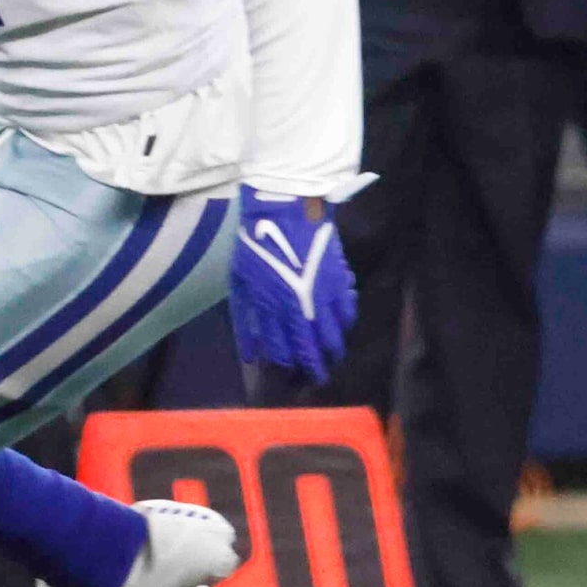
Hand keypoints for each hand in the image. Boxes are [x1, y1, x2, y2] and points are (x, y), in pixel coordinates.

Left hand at [228, 189, 356, 383]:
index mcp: (270, 308)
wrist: (281, 208)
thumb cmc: (254, 242)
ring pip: (332, 333)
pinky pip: (347, 310)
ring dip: (334, 349)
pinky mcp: (337, 279)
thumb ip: (245, 320)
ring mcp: (320, 294)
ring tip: (335, 358)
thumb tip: (251, 355)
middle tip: (320, 379)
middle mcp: (297, 307)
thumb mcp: (239, 282)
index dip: (287, 365)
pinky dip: (347, 321)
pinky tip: (344, 326)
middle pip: (310, 347)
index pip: (282, 349)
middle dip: (315, 367)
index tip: (291, 375)